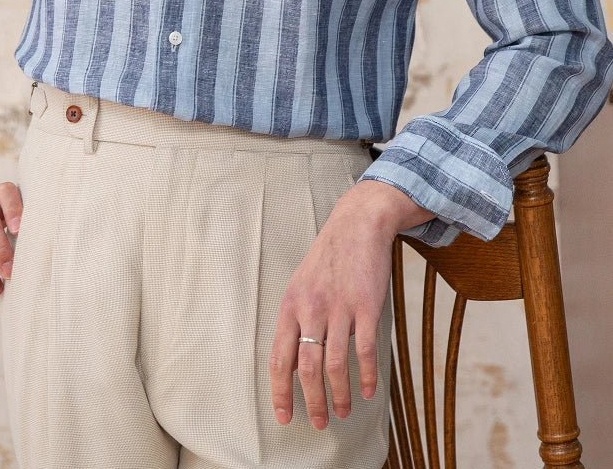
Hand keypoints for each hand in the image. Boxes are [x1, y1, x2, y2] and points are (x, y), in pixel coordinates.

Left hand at [268, 180, 434, 428]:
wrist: (357, 225)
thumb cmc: (328, 258)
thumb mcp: (300, 285)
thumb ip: (295, 321)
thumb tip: (292, 362)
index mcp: (290, 305)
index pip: (279, 358)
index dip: (280, 392)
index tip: (284, 417)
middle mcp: (311, 309)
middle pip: (307, 369)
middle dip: (312, 403)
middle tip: (319, 423)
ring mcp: (339, 308)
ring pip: (335, 366)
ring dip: (340, 396)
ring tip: (343, 412)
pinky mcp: (366, 306)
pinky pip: (364, 350)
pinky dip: (367, 376)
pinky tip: (369, 391)